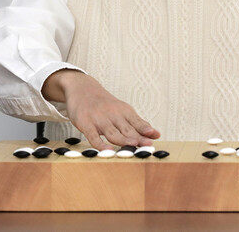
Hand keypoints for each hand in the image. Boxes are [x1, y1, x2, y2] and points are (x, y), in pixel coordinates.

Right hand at [41, 69, 159, 149]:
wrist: (82, 88)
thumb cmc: (105, 104)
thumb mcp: (122, 110)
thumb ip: (138, 124)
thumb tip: (156, 135)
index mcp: (123, 111)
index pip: (137, 122)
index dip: (146, 130)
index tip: (155, 137)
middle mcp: (112, 114)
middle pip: (127, 129)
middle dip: (137, 137)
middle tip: (147, 145)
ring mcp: (99, 119)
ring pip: (112, 133)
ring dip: (123, 139)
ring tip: (132, 145)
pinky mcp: (86, 124)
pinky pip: (93, 136)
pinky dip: (101, 144)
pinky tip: (108, 149)